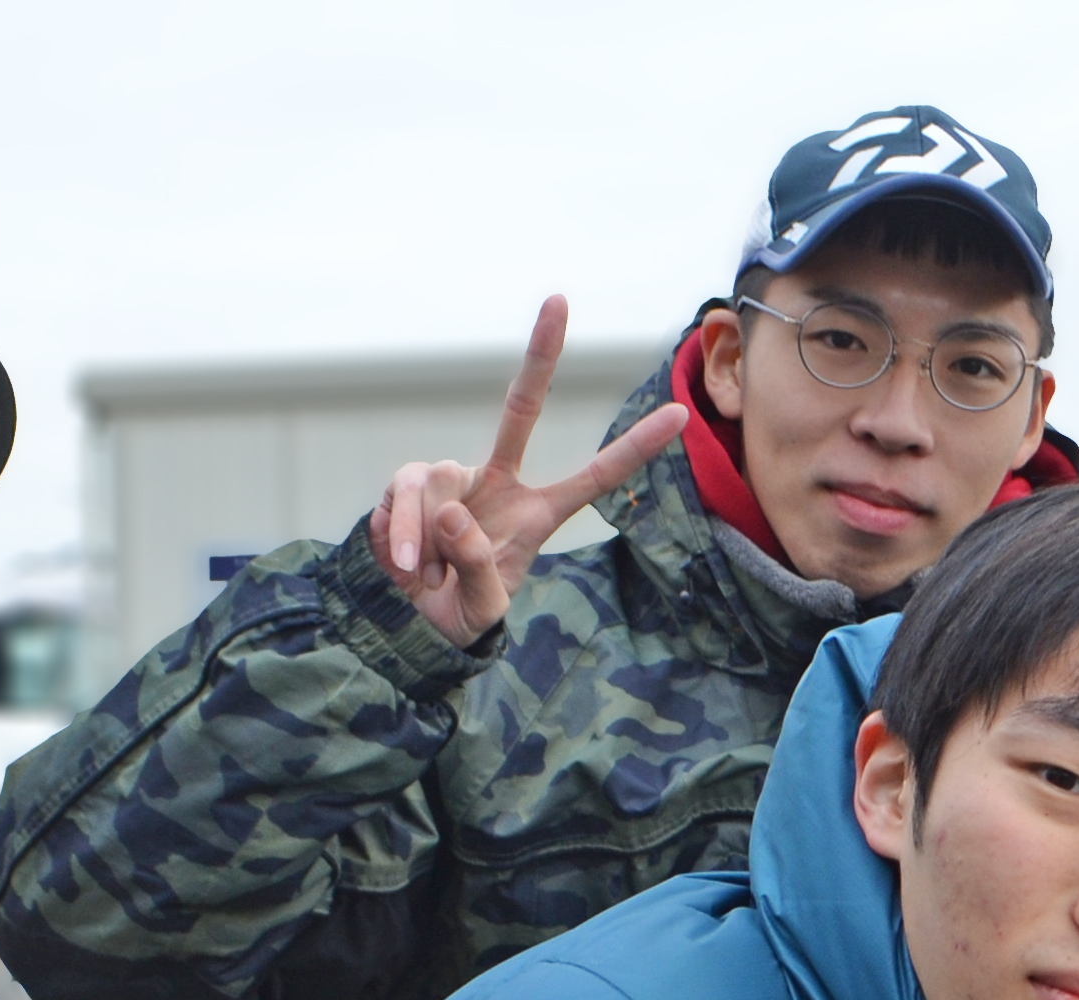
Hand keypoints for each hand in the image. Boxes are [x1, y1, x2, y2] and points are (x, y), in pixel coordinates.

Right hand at [372, 296, 690, 646]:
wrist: (411, 623)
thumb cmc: (462, 614)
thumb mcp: (482, 608)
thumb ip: (477, 567)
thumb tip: (453, 513)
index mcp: (536, 513)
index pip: (595, 476)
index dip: (635, 448)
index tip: (680, 414)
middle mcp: (498, 482)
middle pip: (521, 408)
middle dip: (541, 353)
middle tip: (559, 297)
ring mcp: (453, 478)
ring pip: (438, 483)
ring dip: (424, 542)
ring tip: (424, 577)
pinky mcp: (411, 483)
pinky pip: (403, 496)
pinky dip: (398, 536)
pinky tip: (402, 563)